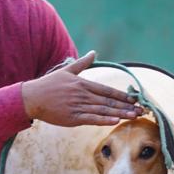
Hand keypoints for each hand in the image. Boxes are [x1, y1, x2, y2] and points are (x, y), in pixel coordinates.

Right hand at [21, 51, 142, 125]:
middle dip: (126, 106)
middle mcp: (83, 95)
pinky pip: (91, 119)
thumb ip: (82, 63)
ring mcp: (78, 107)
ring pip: (103, 111)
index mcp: (83, 84)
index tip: (135, 99)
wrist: (31, 98)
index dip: (122, 95)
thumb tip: (93, 52)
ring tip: (133, 116)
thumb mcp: (66, 71)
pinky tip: (115, 121)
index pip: (107, 91)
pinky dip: (104, 120)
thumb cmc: (48, 84)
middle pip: (109, 101)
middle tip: (141, 110)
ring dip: (120, 114)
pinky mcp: (72, 118)